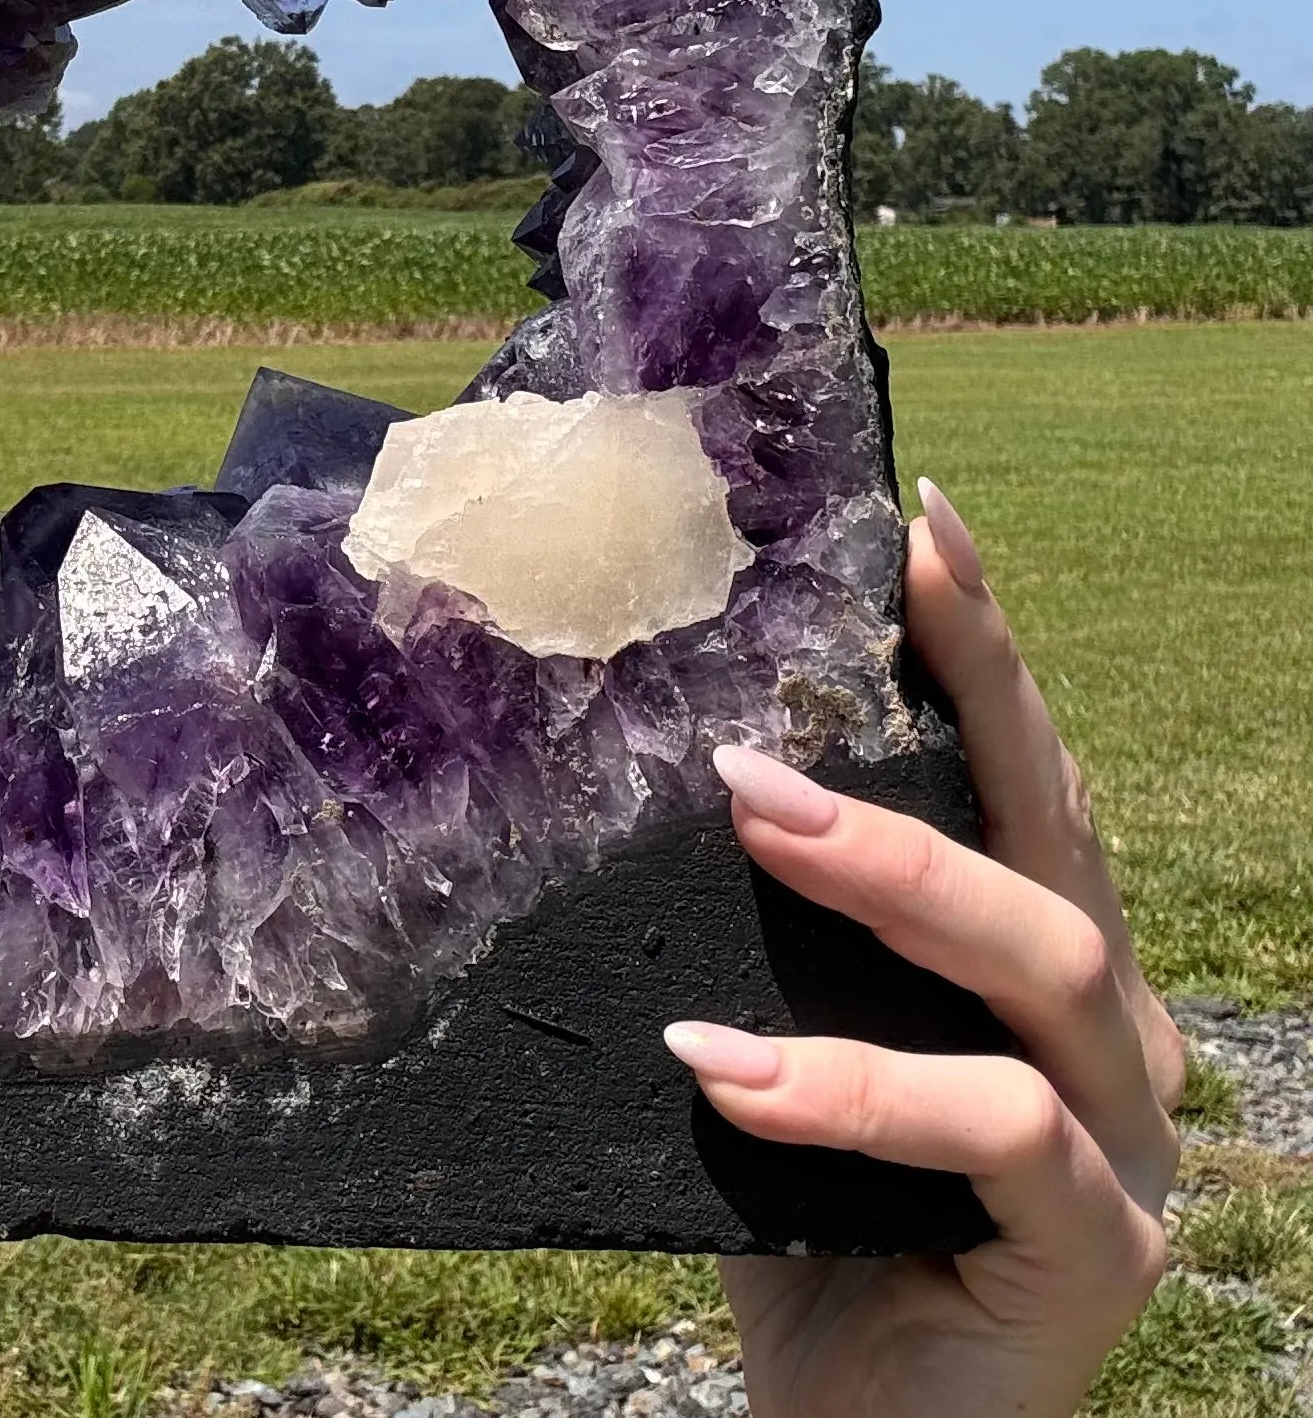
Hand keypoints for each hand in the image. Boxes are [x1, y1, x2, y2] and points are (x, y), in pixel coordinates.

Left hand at [668, 480, 1184, 1417]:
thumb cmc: (800, 1220)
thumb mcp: (774, 1036)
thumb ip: (754, 929)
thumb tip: (643, 755)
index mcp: (1040, 964)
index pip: (1019, 779)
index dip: (984, 649)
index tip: (922, 523)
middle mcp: (1110, 1032)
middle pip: (1056, 838)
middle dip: (950, 721)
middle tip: (787, 670)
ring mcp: (1130, 1142)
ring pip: (1047, 962)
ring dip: (895, 875)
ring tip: (753, 809)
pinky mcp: (1107, 1252)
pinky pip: (999, 1134)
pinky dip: (854, 1087)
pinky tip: (722, 1068)